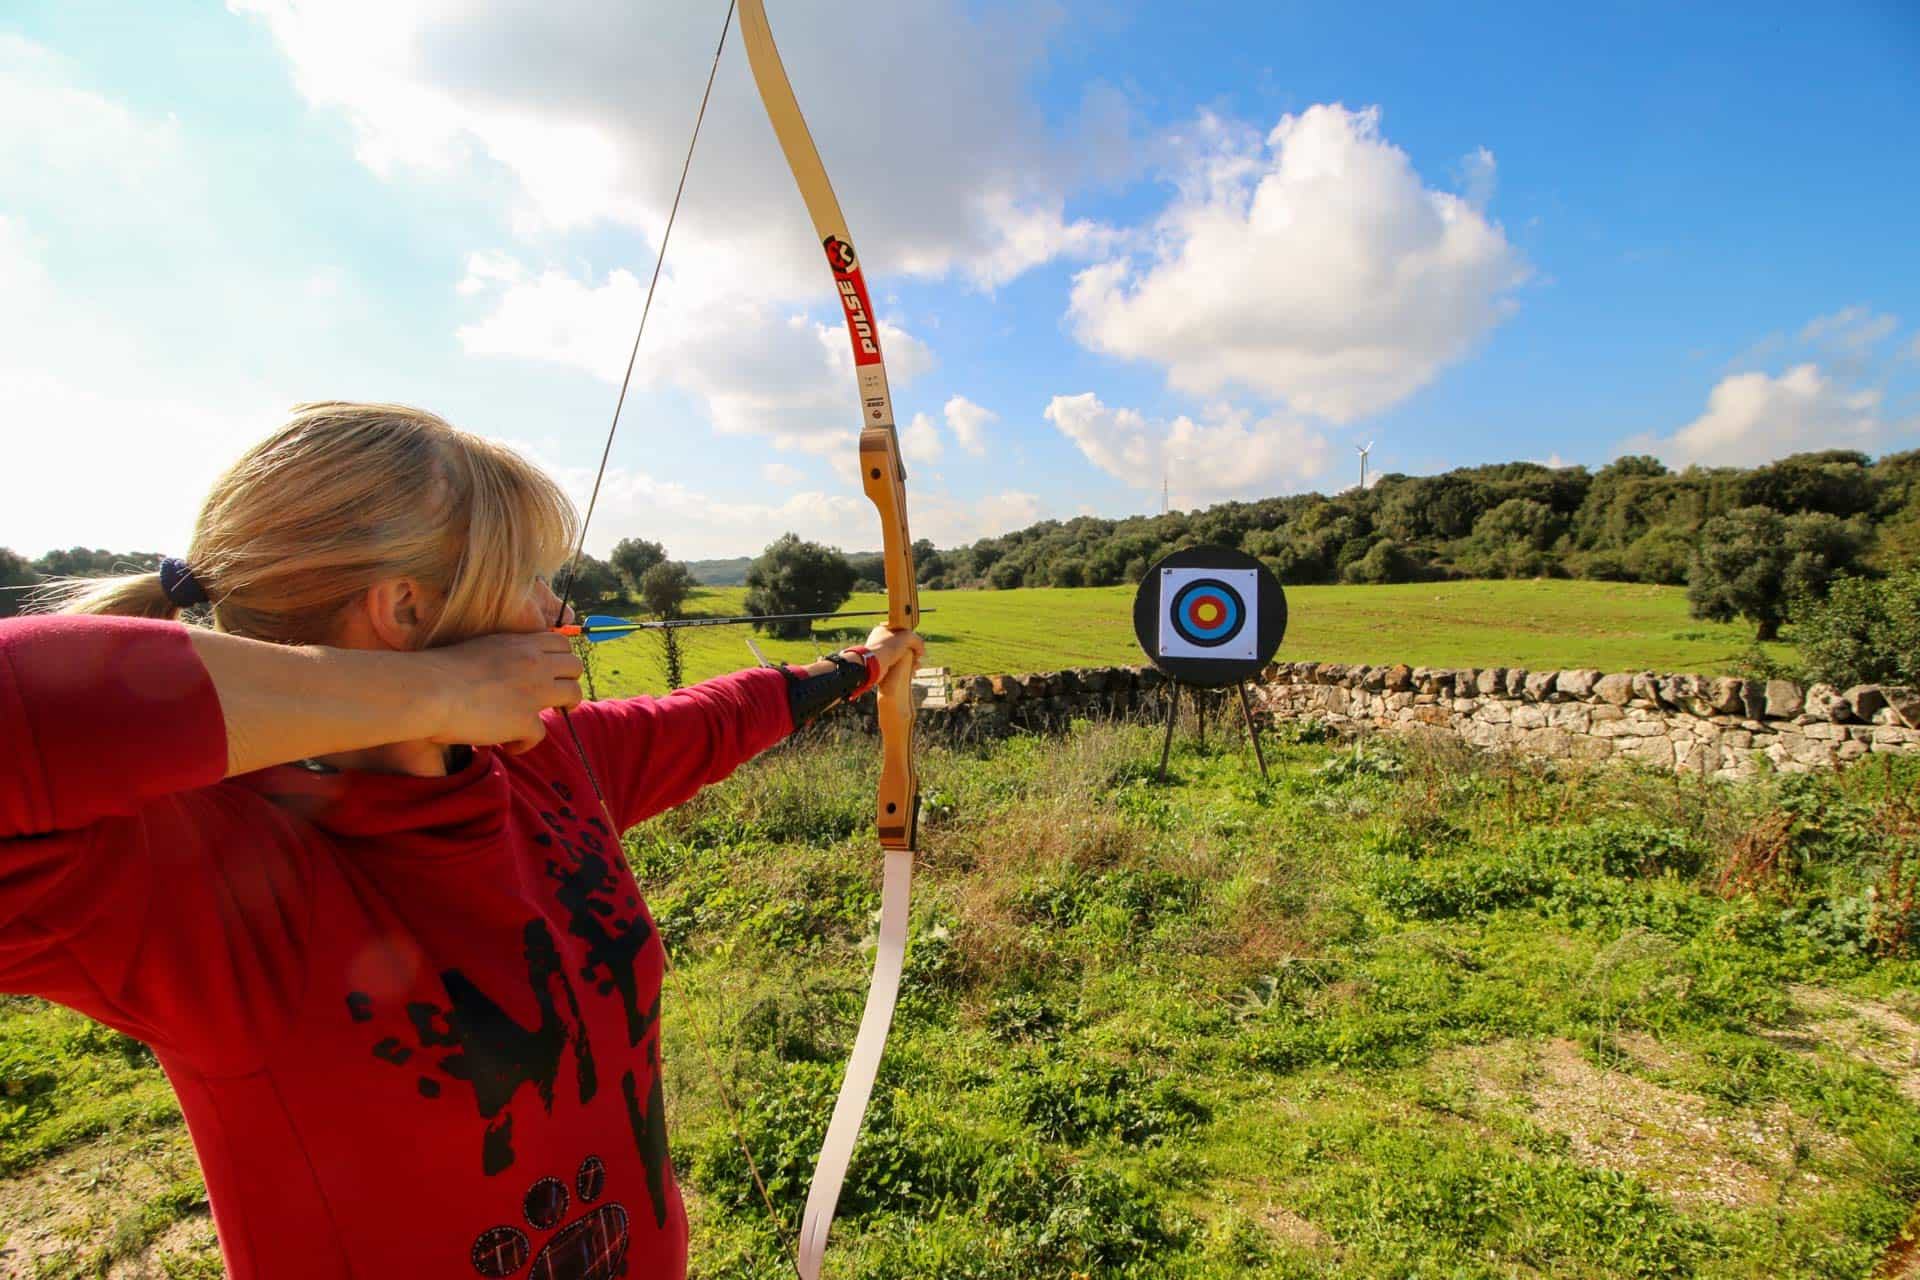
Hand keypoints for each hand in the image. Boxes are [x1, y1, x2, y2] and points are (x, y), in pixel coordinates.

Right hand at [421, 631, 584, 753]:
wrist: (429, 690)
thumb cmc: (438, 671)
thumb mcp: (477, 650)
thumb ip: (500, 657)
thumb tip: (505, 674)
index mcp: (519, 643)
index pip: (561, 642)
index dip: (560, 659)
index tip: (550, 673)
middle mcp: (533, 663)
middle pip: (575, 666)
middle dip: (569, 682)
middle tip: (554, 697)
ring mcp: (534, 691)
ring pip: (573, 695)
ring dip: (562, 708)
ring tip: (538, 720)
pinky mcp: (525, 720)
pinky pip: (541, 734)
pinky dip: (525, 743)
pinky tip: (508, 745)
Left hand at [863, 624, 924, 693]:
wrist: (873, 665)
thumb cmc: (887, 647)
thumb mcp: (906, 637)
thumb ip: (916, 640)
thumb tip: (921, 651)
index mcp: (883, 630)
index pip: (901, 632)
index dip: (911, 638)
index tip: (917, 645)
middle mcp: (881, 641)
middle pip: (902, 646)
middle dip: (912, 652)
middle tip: (918, 657)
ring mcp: (881, 654)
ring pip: (900, 657)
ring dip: (910, 662)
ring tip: (916, 667)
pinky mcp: (882, 666)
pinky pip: (896, 666)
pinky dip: (904, 669)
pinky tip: (911, 673)